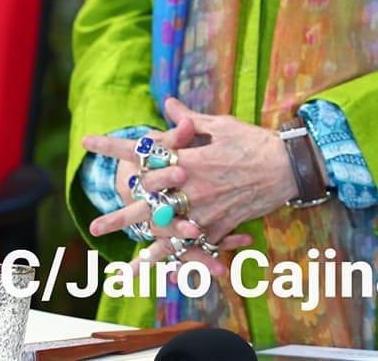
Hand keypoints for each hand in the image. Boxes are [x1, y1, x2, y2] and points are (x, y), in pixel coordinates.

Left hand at [83, 97, 294, 261]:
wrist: (289, 167)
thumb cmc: (255, 142)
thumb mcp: (223, 126)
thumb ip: (190, 121)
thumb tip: (168, 103)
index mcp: (189, 158)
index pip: (143, 152)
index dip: (113, 147)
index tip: (88, 143)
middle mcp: (191, 187)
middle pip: (148, 202)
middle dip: (121, 214)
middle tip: (96, 226)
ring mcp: (205, 210)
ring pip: (168, 234)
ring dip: (143, 252)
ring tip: (122, 269)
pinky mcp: (220, 225)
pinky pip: (195, 247)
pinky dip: (180, 261)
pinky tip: (166, 274)